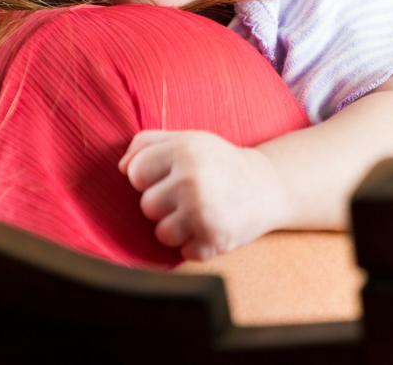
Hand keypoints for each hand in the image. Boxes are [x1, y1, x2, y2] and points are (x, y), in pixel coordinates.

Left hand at [119, 129, 285, 261]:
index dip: (150, 178)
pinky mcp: (214, 239)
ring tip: (204, 212)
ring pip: (161, 233)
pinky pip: (184, 252)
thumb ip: (148, 143)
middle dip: (166, 204)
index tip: (173, 175)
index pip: (135, 173)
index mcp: (186, 149)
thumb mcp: (189, 139)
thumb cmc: (220, 163)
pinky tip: (214, 226)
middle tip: (195, 194)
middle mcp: (193, 178)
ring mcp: (203, 211)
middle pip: (146, 206)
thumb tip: (121, 168)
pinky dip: (198, 245)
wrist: (270, 186)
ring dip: (180, 228)